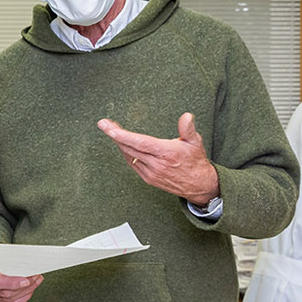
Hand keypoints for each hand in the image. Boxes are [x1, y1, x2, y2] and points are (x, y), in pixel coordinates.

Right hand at [0, 248, 42, 301]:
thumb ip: (12, 259)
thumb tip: (31, 265)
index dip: (12, 283)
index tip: (26, 280)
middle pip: (5, 292)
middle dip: (25, 286)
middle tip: (37, 276)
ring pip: (10, 299)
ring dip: (27, 291)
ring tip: (37, 280)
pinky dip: (23, 297)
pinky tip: (30, 289)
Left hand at [97, 113, 220, 205]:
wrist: (198, 185)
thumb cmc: (195, 161)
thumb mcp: (195, 142)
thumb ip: (188, 129)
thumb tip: (186, 116)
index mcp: (166, 153)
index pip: (140, 142)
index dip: (123, 136)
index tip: (109, 128)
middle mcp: (156, 164)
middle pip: (130, 148)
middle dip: (114, 135)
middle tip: (103, 123)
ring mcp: (151, 173)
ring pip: (129, 156)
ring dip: (119, 143)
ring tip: (111, 130)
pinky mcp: (148, 179)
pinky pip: (133, 163)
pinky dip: (126, 152)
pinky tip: (122, 144)